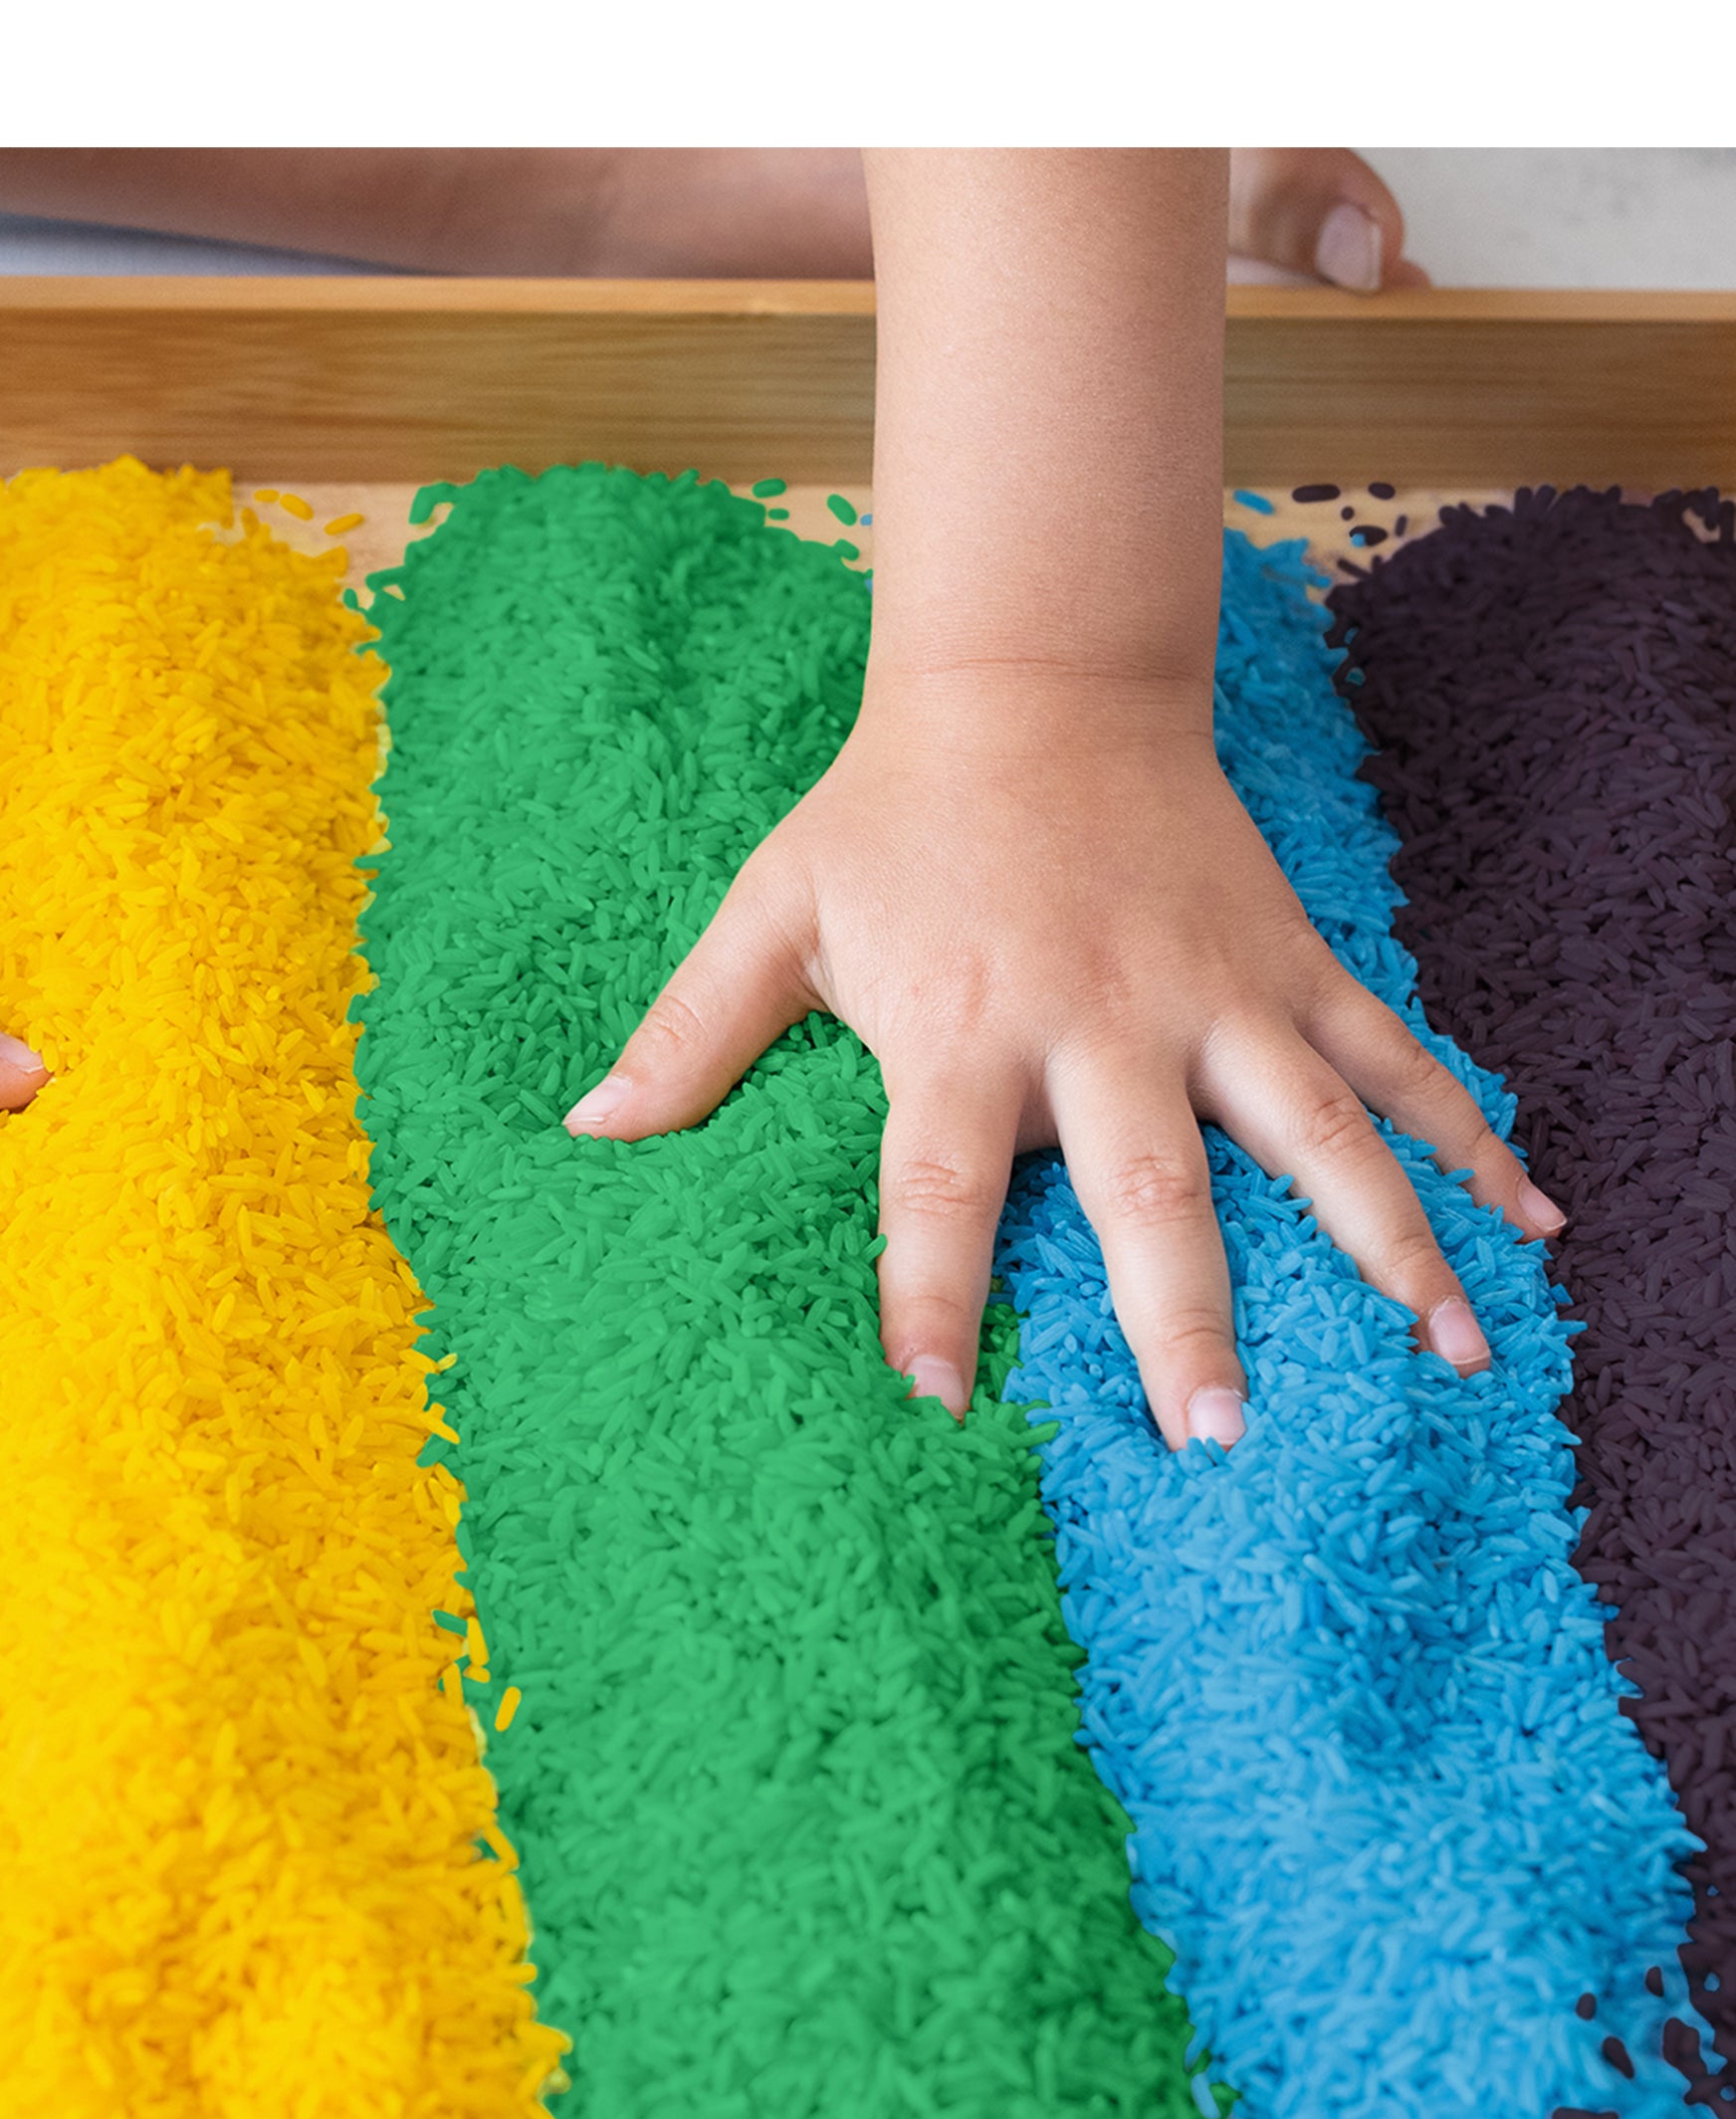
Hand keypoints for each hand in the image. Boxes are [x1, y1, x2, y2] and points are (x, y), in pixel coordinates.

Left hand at [561, 676, 1561, 1448]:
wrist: (1036, 681)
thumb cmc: (890, 815)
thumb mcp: (774, 911)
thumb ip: (690, 1034)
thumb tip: (584, 1131)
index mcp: (962, 1026)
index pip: (936, 1190)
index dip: (927, 1295)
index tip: (935, 1401)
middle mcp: (1100, 1023)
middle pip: (1149, 1191)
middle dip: (1185, 1317)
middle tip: (1216, 1437)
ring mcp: (1214, 994)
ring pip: (1315, 1135)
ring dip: (1384, 1247)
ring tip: (1446, 1358)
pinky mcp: (1291, 961)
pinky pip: (1395, 1056)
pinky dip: (1472, 1134)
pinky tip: (1535, 1221)